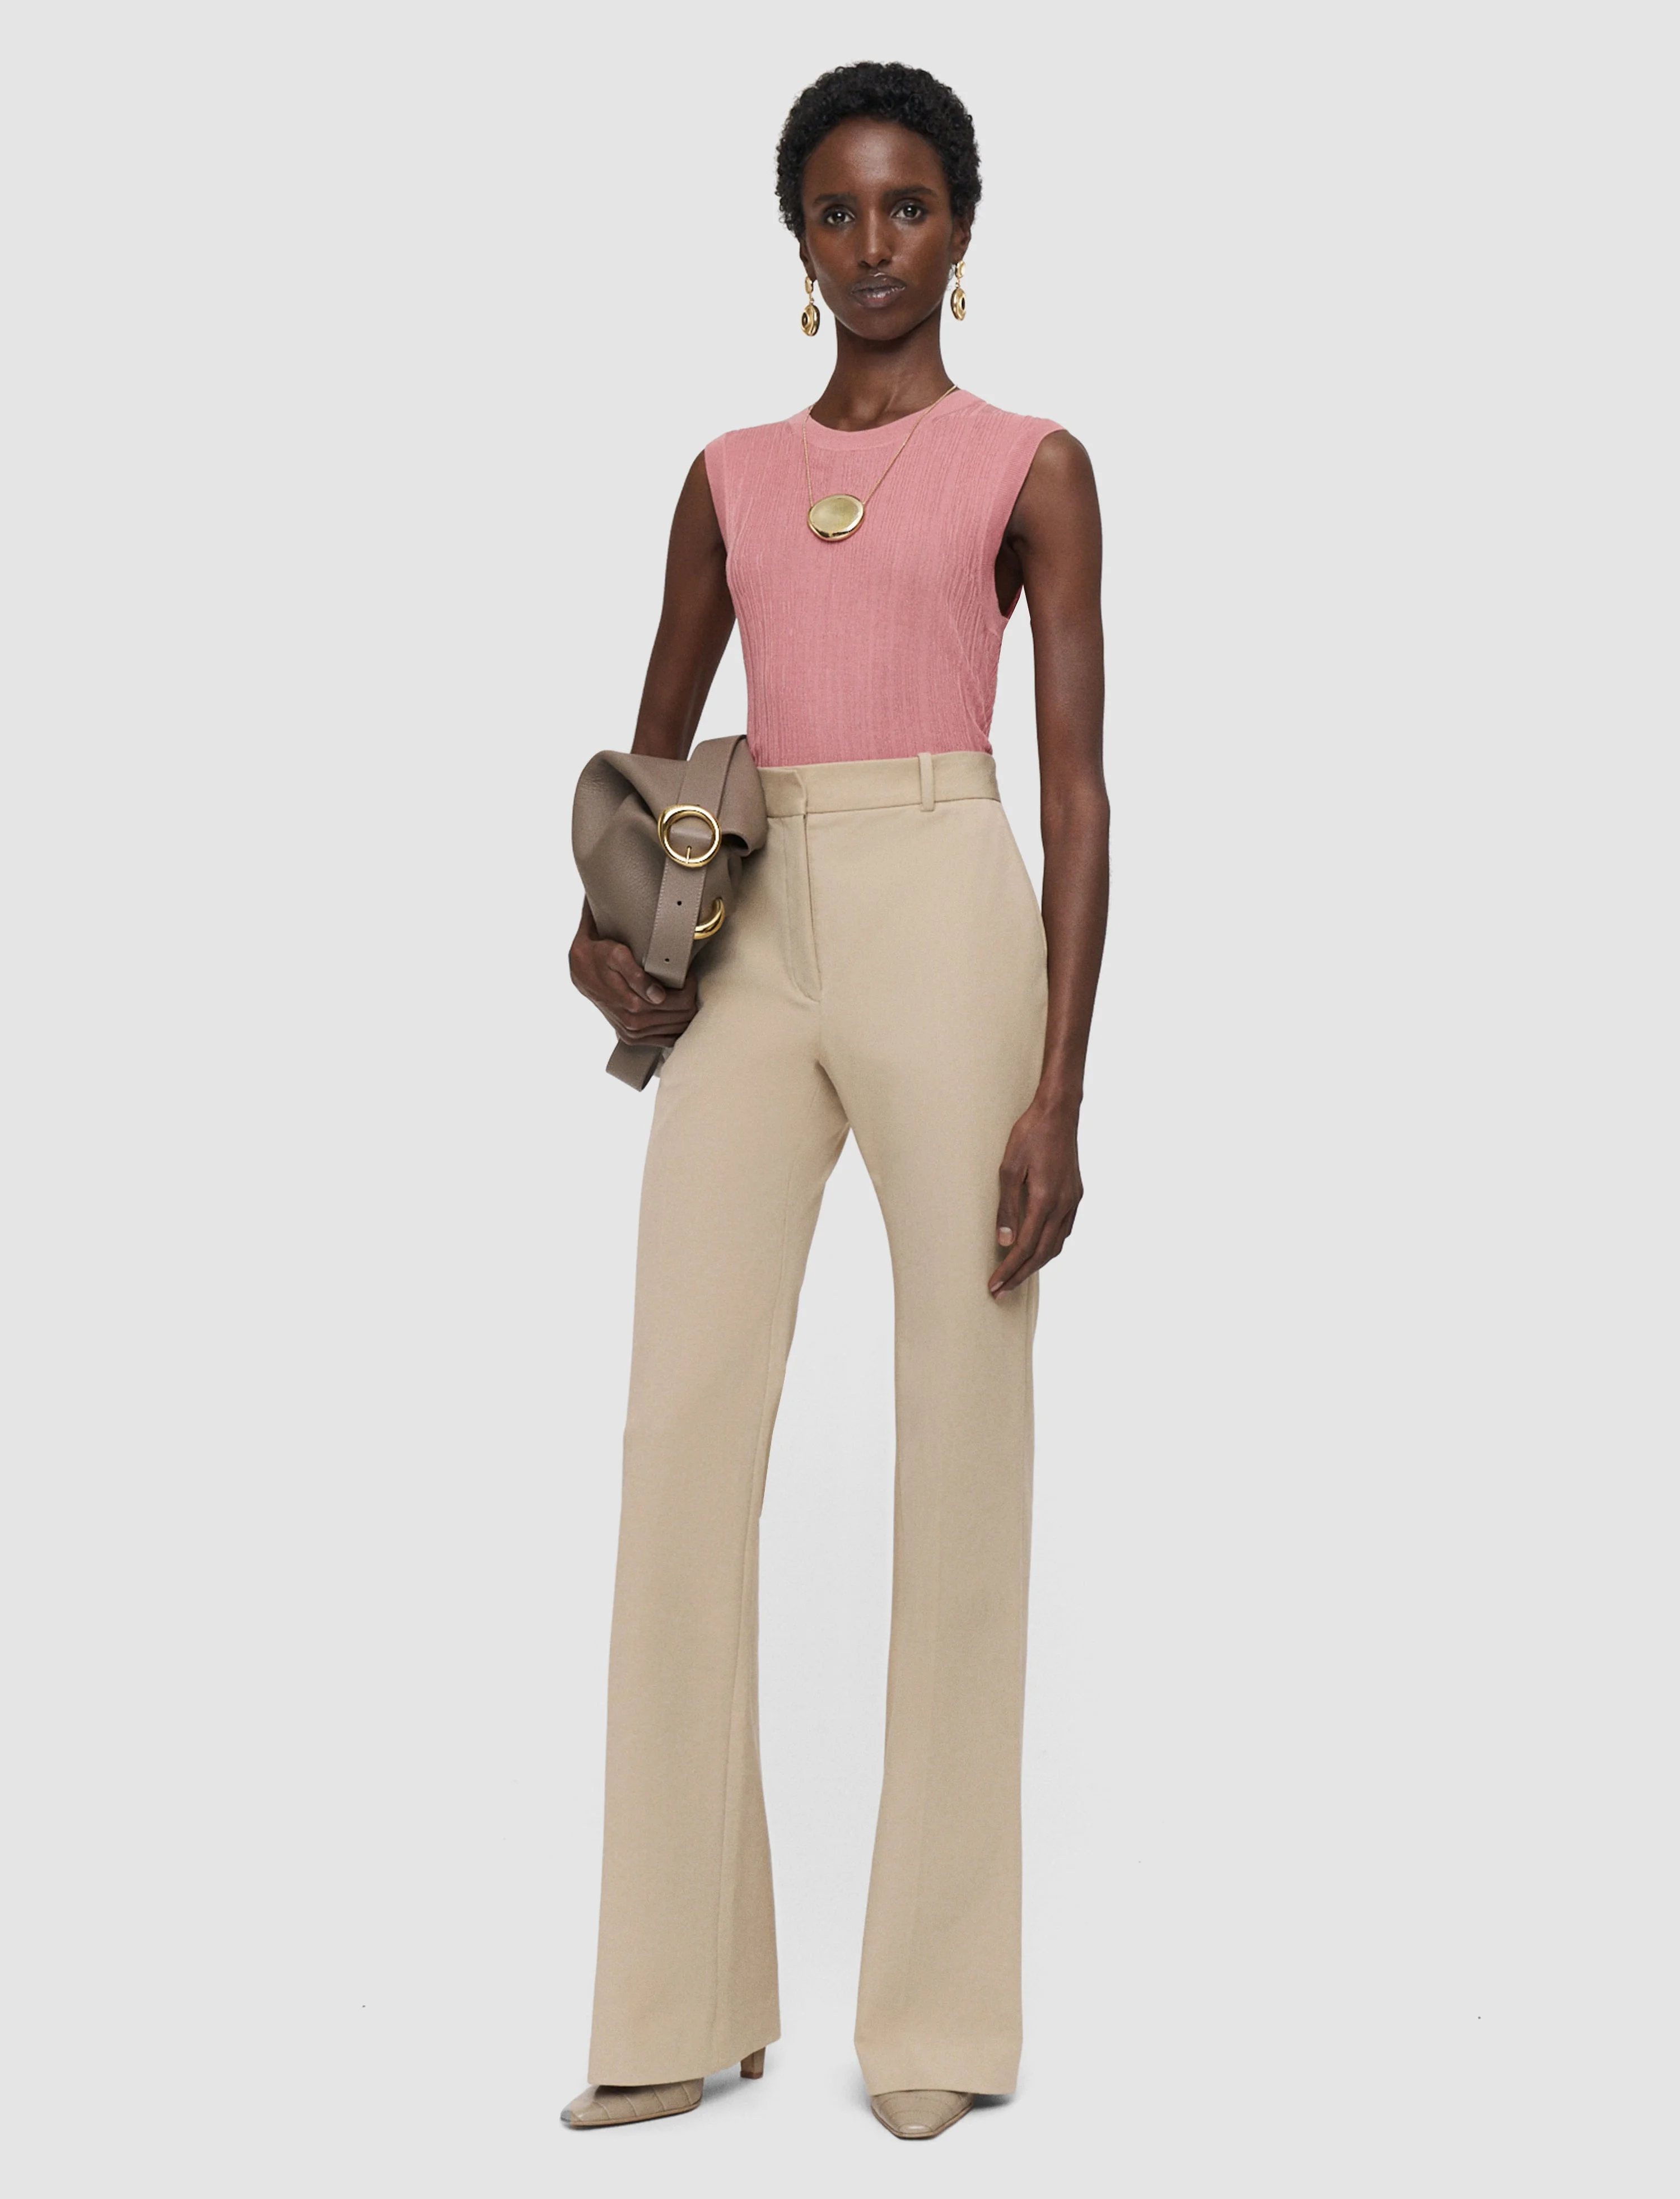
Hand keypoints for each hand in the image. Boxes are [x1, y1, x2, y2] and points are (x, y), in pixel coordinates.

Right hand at [569, 926, 700, 1047]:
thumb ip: (638, 975)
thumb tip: (658, 996)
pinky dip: (674, 1027)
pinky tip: (672, 1012)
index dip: (689, 986)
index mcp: (634, 1006)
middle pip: (684, 1017)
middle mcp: (634, 1025)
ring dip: (683, 1012)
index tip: (684, 975)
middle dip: (688, 999)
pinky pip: (666, 1040)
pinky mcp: (631, 1038)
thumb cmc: (602, 958)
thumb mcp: (617, 956)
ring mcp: (633, 1034)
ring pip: (678, 1029)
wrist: (582, 971)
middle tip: (682, 983)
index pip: (683, 1002)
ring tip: (676, 994)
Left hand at [989, 1091, 1083, 1296]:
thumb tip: (1005, 1242)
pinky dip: (1050, 1245)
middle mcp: (1063, 1205)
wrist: (1059, 1112)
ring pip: (1057, 1244)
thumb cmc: (1030, 1134)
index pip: (1025, 1247)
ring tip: (1017, 1275)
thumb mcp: (1009, 1169)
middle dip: (1021, 1274)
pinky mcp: (1076, 1193)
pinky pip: (1065, 1230)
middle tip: (1002, 1291)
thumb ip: (1007, 1208)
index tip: (994, 1285)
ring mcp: (1073, 1200)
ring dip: (1037, 1263)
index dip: (1009, 1270)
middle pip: (1043, 1253)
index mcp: (1045, 1200)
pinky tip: (1039, 1249)